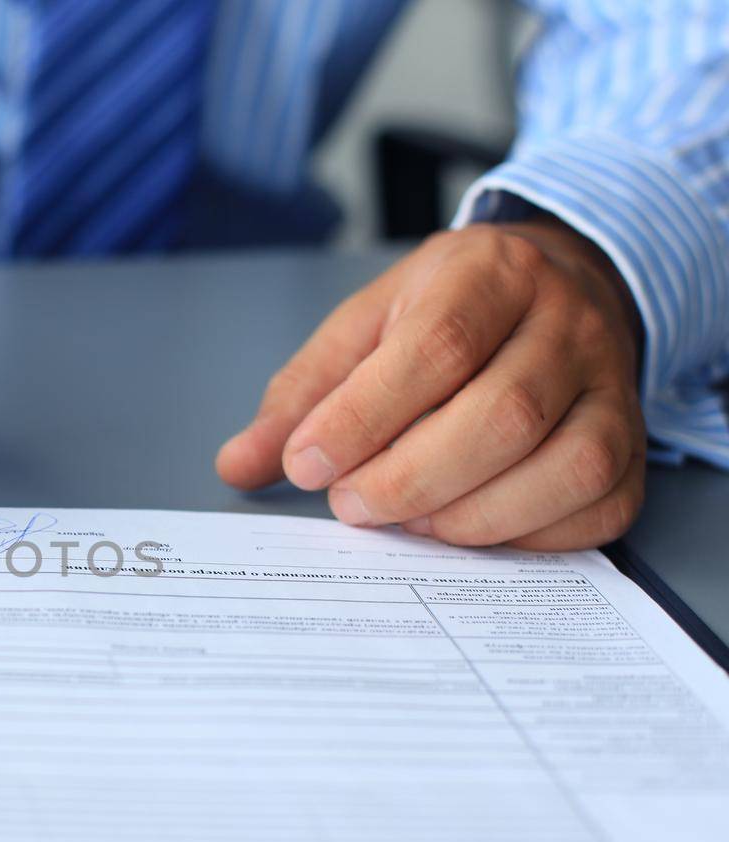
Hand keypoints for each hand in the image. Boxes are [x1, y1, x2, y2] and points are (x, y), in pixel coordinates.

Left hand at [215, 218, 645, 549]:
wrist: (559, 283)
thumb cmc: (448, 311)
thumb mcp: (364, 325)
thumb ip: (301, 395)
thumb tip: (238, 465)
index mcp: (487, 274)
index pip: (434, 349)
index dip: (363, 419)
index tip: (306, 465)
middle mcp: (565, 323)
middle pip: (501, 414)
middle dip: (409, 478)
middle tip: (350, 506)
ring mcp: (612, 385)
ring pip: (563, 466)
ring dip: (469, 516)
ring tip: (406, 522)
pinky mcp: (633, 444)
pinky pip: (599, 504)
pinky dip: (528, 537)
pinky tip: (468, 530)